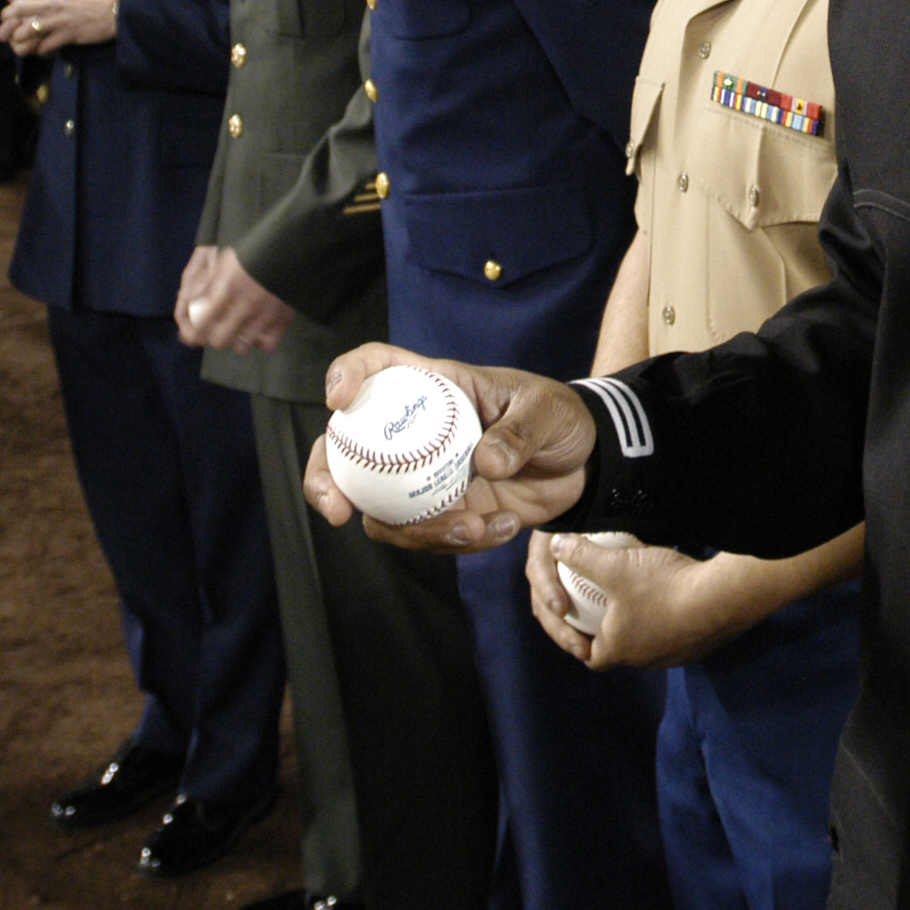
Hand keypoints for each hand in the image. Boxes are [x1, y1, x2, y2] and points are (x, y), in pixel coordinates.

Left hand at [0, 0, 116, 51]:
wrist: (117, 11)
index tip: (16, 4)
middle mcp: (51, 3)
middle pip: (16, 10)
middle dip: (8, 20)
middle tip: (11, 25)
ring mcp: (58, 20)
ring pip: (25, 30)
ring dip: (20, 38)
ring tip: (23, 40)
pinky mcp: (66, 36)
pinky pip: (43, 46)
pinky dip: (40, 50)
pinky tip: (43, 49)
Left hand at [176, 245, 294, 352]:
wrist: (293, 248)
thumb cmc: (256, 249)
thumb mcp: (226, 260)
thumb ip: (208, 283)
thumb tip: (192, 303)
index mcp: (225, 291)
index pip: (199, 325)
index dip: (192, 333)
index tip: (193, 332)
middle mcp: (243, 308)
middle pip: (220, 341)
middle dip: (215, 338)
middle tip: (217, 331)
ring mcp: (264, 317)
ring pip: (242, 347)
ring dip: (237, 341)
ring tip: (239, 330)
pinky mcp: (283, 321)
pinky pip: (267, 345)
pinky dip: (261, 342)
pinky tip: (260, 332)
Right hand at [305, 343, 594, 552]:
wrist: (584, 464)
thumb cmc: (560, 417)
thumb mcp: (547, 410)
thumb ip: (519, 432)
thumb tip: (484, 466)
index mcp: (436, 387)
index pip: (376, 367)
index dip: (346, 376)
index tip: (338, 402)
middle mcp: (417, 433)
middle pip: (346, 451)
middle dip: (325, 481)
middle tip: (336, 510)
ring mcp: (426, 478)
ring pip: (383, 511)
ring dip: (419, 531)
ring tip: (476, 529)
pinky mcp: (446, 513)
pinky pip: (431, 538)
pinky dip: (463, 542)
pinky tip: (506, 527)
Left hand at [527, 530, 758, 670]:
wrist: (720, 599)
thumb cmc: (660, 587)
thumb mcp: (615, 566)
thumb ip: (583, 556)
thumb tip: (556, 545)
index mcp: (618, 649)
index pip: (590, 657)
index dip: (580, 642)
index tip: (578, 623)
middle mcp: (645, 660)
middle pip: (621, 651)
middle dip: (612, 633)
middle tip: (607, 607)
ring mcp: (675, 656)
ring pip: (651, 642)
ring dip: (643, 625)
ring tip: (640, 598)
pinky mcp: (699, 646)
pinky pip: (677, 634)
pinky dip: (669, 618)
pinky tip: (673, 595)